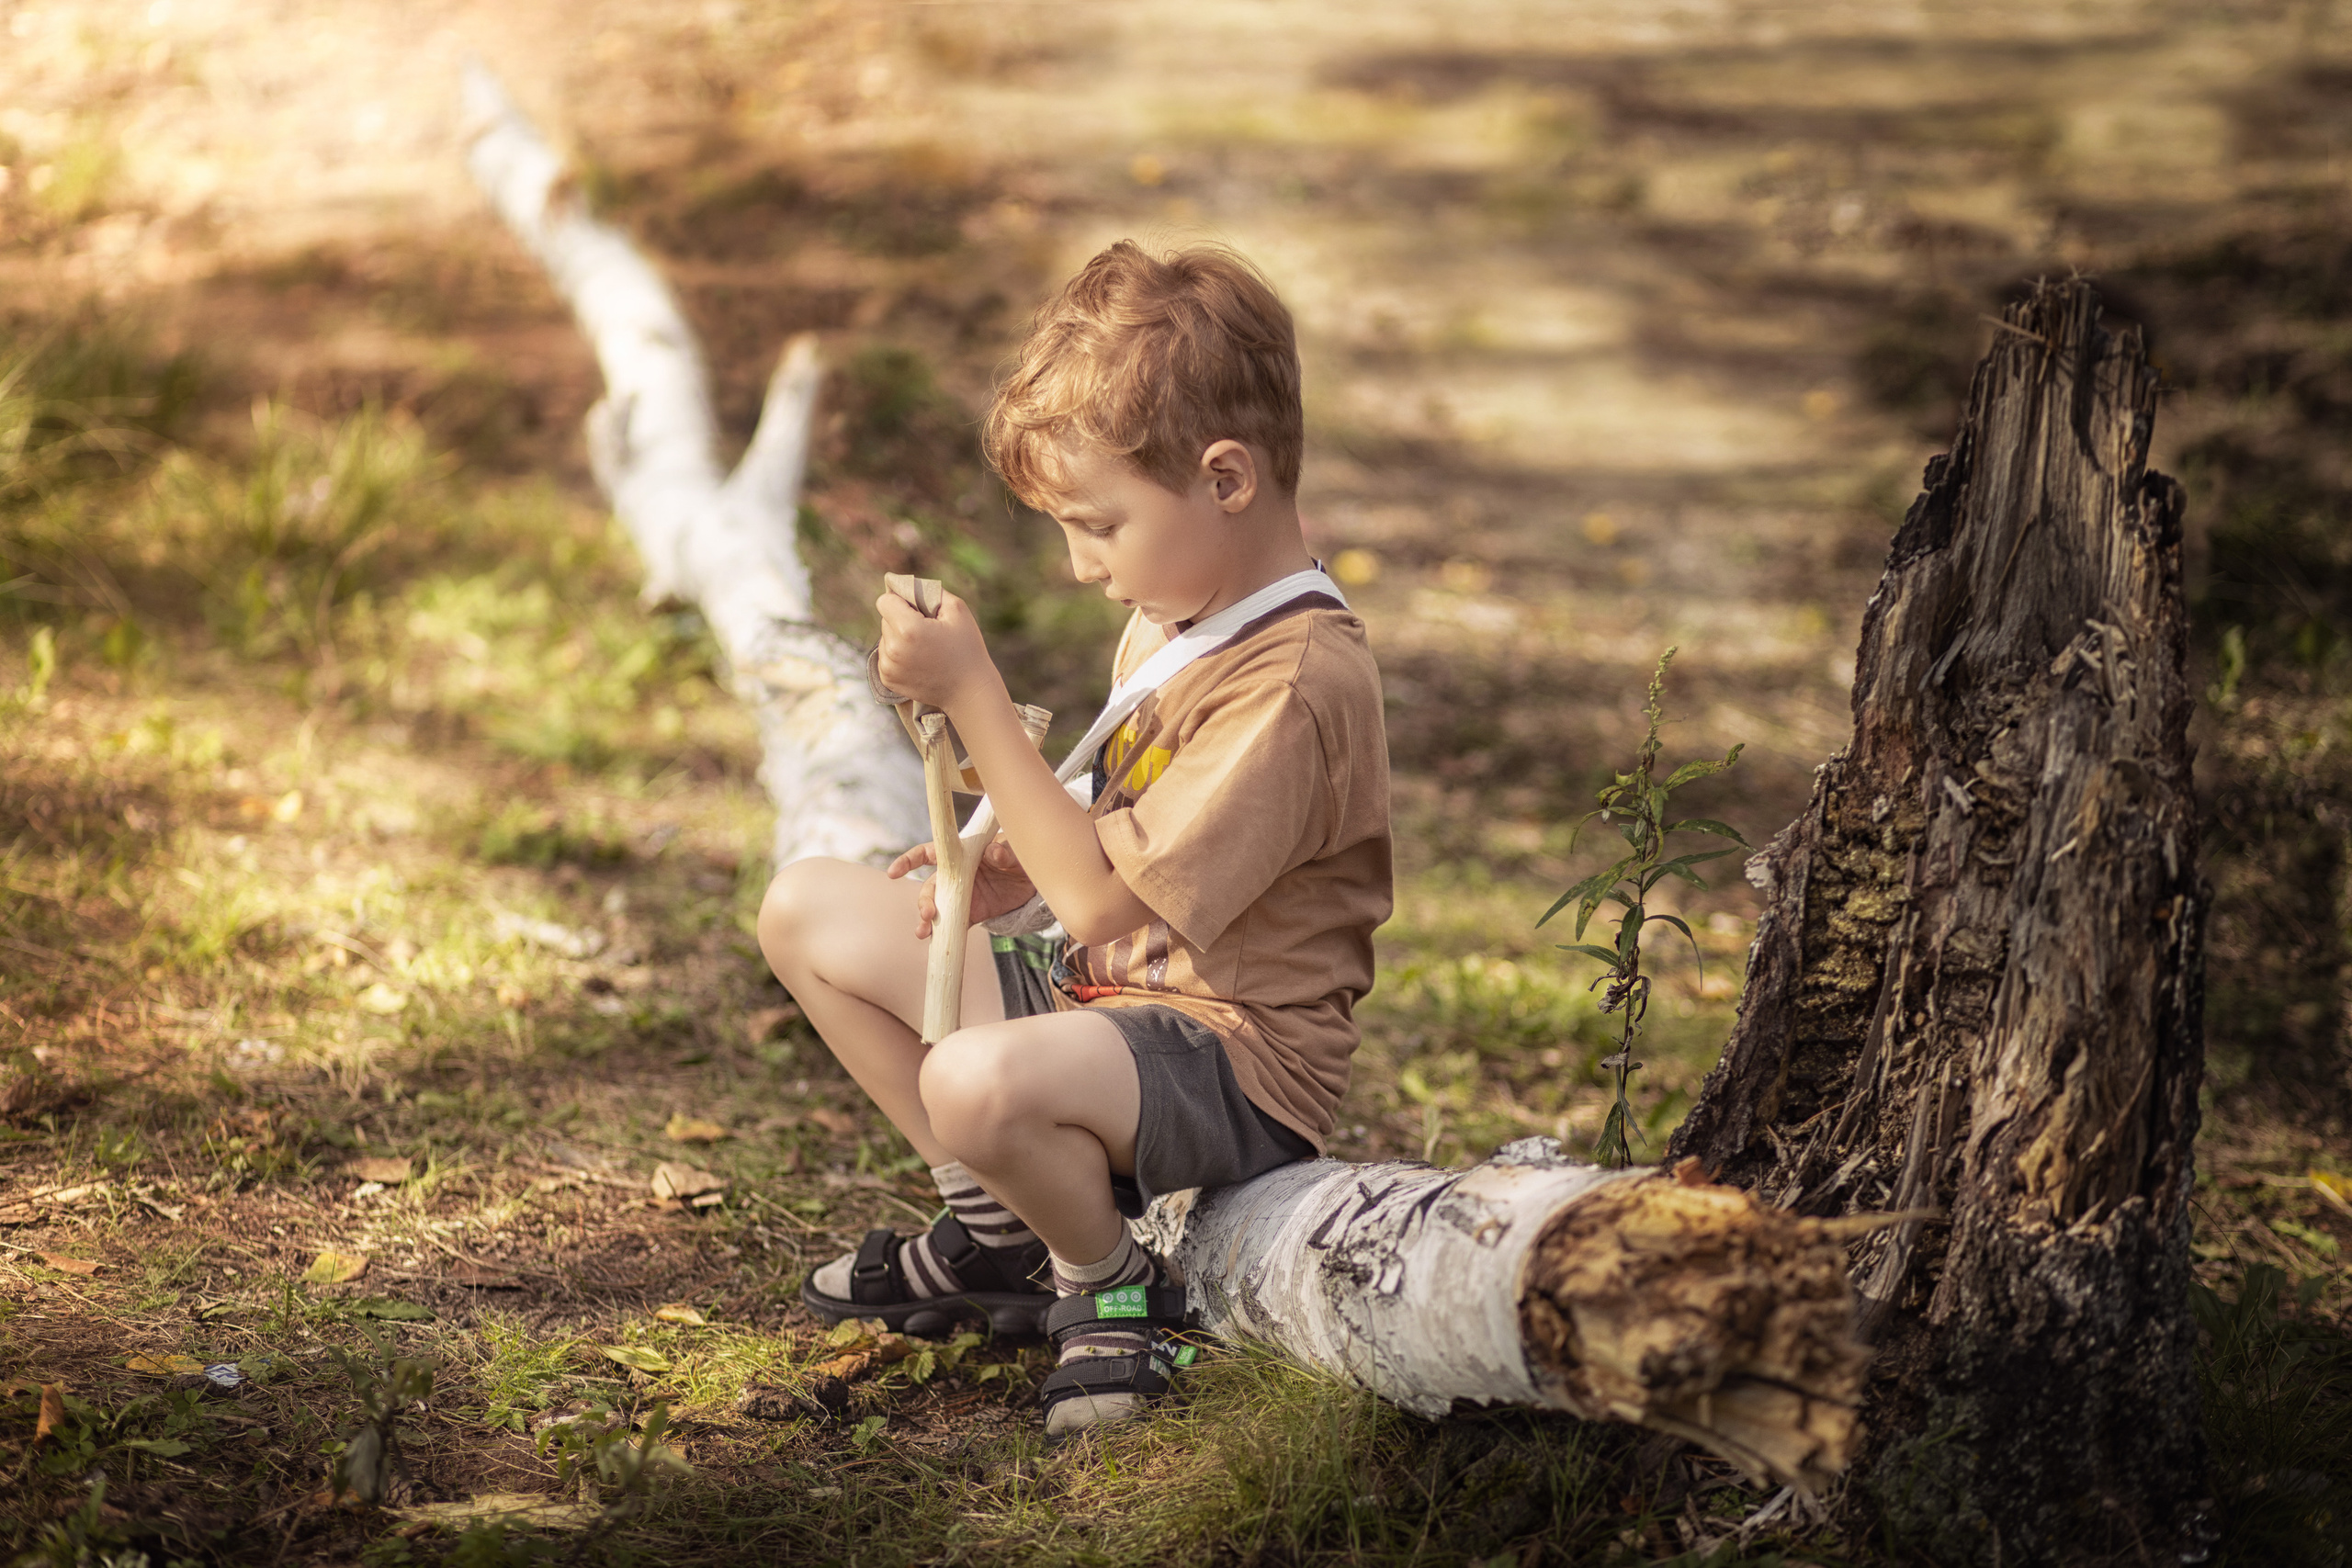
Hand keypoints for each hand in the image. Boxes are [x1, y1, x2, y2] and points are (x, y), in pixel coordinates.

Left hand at [875, 589, 996, 714]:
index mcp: (908, 629)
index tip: (918, 609)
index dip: (901, 601)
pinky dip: (898, 654)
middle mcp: (893, 649)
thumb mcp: (957, 609)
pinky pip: (885, 655)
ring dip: (899, 637)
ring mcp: (888, 667)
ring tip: (925, 648)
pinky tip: (919, 660)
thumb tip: (904, 584)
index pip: (885, 601)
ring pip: (884, 637)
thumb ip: (929, 590)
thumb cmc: (967, 648)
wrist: (969, 691)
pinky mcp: (887, 679)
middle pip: (885, 619)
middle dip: (902, 619)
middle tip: (928, 631)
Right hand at [889, 837, 1038, 939]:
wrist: (1030, 882)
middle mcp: (952, 875)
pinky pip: (951, 925)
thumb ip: (1004, 852)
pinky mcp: (969, 914)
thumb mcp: (1015, 853)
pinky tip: (935, 943)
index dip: (909, 861)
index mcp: (958, 854)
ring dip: (927, 921)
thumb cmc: (1018, 858)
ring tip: (924, 933)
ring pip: (936, 908)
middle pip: (930, 887)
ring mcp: (958, 896)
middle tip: (928, 915)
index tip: (894, 872)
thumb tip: (993, 852)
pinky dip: (942, 935)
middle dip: (924, 901)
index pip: (928, 854)